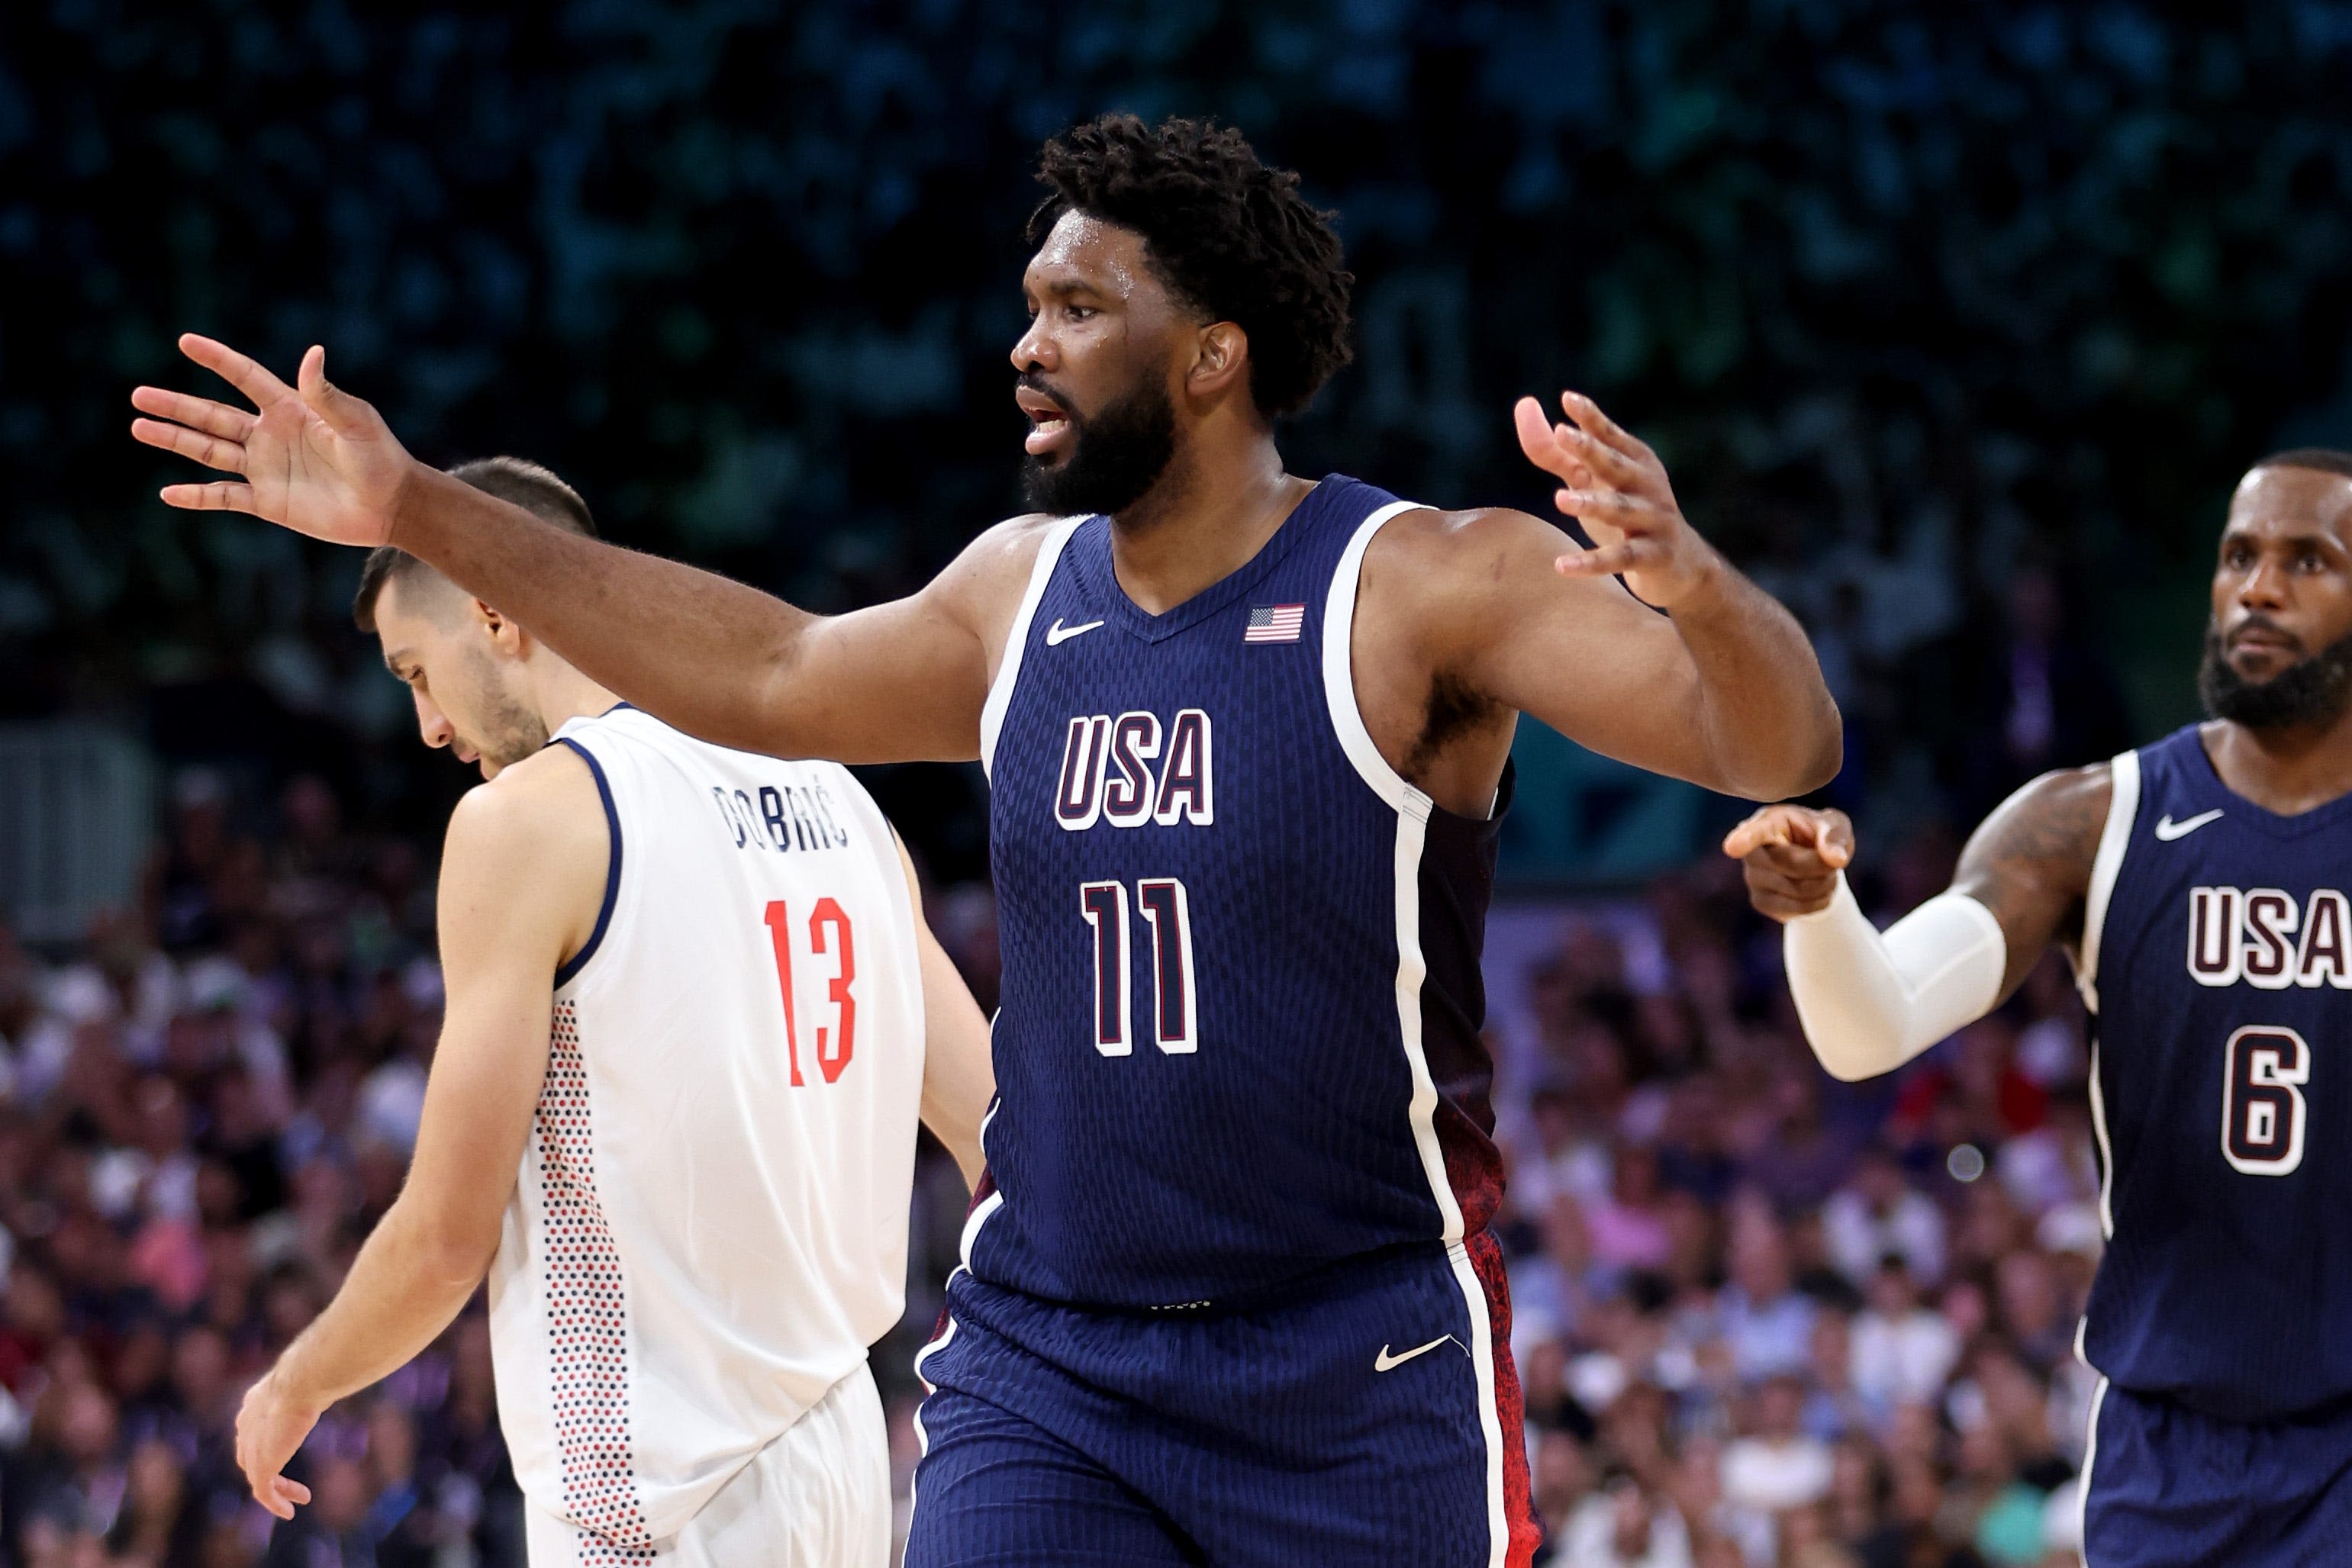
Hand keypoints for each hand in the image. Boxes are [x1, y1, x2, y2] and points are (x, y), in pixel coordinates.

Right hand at [131, 335, 415, 545]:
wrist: (391, 506)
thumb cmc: (380, 458)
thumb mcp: (356, 423)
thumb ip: (328, 395)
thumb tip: (313, 354)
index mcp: (290, 409)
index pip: (245, 377)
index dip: (217, 360)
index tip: (186, 342)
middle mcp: (270, 435)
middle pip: (213, 416)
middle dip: (176, 405)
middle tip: (138, 395)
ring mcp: (266, 468)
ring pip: (210, 451)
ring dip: (175, 440)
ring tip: (138, 427)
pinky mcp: (268, 501)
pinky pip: (224, 497)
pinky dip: (197, 496)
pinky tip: (168, 494)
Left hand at [234, 1365, 320, 1520]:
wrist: (300, 1383)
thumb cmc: (312, 1373)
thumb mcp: (310, 1378)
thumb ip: (314, 1385)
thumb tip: (337, 1374)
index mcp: (253, 1404)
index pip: (252, 1430)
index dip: (266, 1442)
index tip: (287, 1448)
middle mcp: (246, 1426)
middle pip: (249, 1456)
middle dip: (268, 1470)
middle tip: (287, 1481)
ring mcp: (250, 1447)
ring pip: (258, 1476)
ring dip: (278, 1489)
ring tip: (301, 1497)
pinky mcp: (259, 1466)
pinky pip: (263, 1493)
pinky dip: (275, 1503)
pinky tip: (290, 1512)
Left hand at [1513, 391, 1720, 608]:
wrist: (1679, 565)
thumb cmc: (1627, 514)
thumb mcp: (1593, 481)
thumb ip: (1557, 452)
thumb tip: (1524, 406)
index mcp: (1635, 462)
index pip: (1610, 436)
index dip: (1590, 418)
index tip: (1567, 399)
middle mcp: (1647, 485)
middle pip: (1616, 465)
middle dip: (1591, 448)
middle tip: (1563, 433)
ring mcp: (1654, 520)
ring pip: (1620, 510)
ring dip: (1592, 503)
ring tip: (1560, 499)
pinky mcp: (1653, 556)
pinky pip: (1620, 558)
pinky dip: (1591, 563)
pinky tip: (1561, 566)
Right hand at [1722, 805, 1854, 921]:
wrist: (1813, 865)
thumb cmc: (1821, 836)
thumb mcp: (1834, 825)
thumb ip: (1835, 836)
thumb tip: (1836, 860)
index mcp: (1768, 822)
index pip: (1756, 832)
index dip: (1744, 839)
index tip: (1732, 847)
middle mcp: (1753, 850)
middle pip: (1795, 866)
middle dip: (1824, 866)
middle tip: (1830, 859)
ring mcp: (1752, 878)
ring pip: (1800, 890)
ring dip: (1825, 885)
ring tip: (1823, 874)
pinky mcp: (1760, 902)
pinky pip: (1799, 909)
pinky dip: (1819, 901)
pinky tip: (1815, 890)